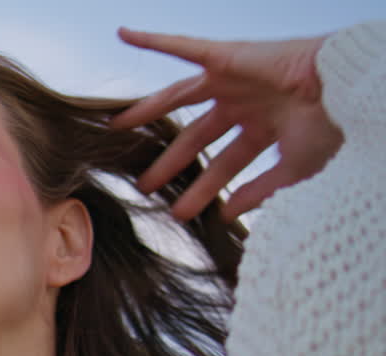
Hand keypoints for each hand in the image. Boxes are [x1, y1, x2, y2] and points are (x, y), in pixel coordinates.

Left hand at [112, 28, 343, 220]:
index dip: (205, 189)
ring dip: (147, 111)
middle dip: (170, 163)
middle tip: (143, 187)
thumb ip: (259, 191)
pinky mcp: (228, 56)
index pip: (226, 164)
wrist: (344, 91)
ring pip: (179, 96)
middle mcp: (246, 103)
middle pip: (196, 136)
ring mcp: (235, 80)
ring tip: (116, 127)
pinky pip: (183, 46)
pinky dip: (154, 40)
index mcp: (265, 128)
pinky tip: (125, 35)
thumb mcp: (294, 168)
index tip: (185, 213)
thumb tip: (227, 214)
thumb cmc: (331, 125)